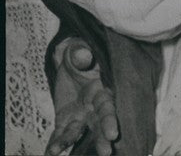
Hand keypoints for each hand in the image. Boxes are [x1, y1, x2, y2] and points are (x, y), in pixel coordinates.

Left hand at [46, 39, 117, 155]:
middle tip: (105, 152)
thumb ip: (82, 54)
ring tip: (57, 151)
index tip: (113, 133)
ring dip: (70, 142)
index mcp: (101, 90)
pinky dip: (55, 144)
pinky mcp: (64, 121)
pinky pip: (60, 134)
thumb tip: (82, 56)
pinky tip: (50, 152)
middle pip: (99, 124)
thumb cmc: (80, 56)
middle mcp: (93, 107)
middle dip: (101, 138)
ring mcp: (79, 116)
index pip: (107, 106)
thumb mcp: (80, 52)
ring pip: (78, 131)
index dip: (110, 119)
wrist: (70, 64)